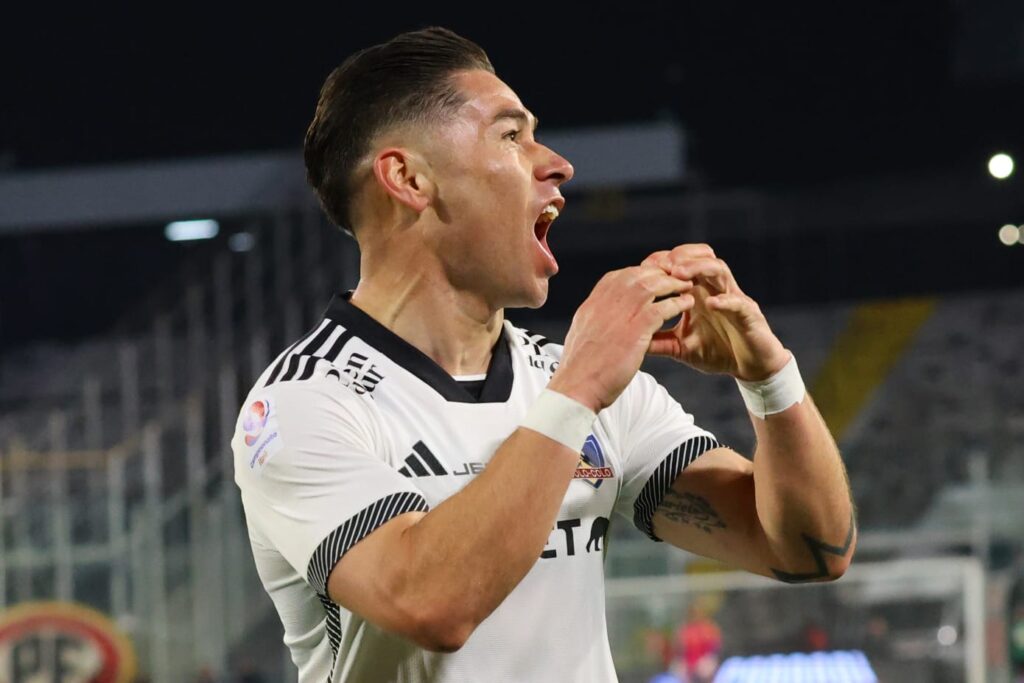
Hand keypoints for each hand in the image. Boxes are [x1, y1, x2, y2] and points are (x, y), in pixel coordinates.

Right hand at [549, 266, 694, 411]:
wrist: (577, 385)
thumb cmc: (581, 366)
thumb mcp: (583, 332)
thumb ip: (596, 318)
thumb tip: (603, 313)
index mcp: (594, 302)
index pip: (620, 275)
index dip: (641, 273)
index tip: (654, 278)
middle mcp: (606, 301)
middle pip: (638, 274)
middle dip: (660, 273)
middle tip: (675, 278)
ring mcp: (621, 312)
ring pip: (653, 285)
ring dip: (672, 283)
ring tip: (686, 285)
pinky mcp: (636, 329)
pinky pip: (663, 307)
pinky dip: (677, 303)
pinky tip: (686, 304)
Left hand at [642, 244, 789, 380]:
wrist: (749, 367)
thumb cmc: (716, 351)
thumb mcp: (680, 347)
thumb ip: (657, 340)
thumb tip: (628, 340)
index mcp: (698, 293)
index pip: (680, 268)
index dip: (663, 264)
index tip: (643, 268)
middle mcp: (715, 289)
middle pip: (699, 258)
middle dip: (679, 257)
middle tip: (660, 264)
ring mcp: (734, 298)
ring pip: (719, 270)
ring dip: (699, 269)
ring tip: (680, 274)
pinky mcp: (749, 313)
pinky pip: (738, 301)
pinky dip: (725, 300)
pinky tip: (711, 303)